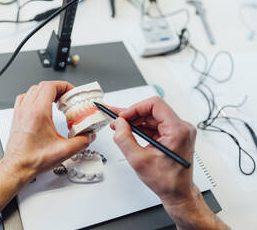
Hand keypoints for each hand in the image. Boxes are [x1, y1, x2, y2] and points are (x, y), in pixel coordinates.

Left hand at [3, 81, 94, 182]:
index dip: (64, 86)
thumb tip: (89, 136)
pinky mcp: (17, 117)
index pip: (50, 86)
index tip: (71, 92)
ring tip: (56, 100)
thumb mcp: (64, 151)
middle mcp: (27, 109)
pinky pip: (25, 98)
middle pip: (42, 86)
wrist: (17, 167)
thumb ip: (81, 141)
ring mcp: (20, 112)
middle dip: (58, 88)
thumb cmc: (32, 159)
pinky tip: (42, 106)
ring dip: (46, 91)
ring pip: (33, 90)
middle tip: (67, 97)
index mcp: (38, 112)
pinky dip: (35, 97)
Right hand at [110, 97, 228, 228]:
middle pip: (153, 110)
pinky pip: (155, 125)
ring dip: (135, 121)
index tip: (123, 116)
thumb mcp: (139, 160)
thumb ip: (125, 139)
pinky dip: (141, 127)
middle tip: (117, 120)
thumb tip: (118, 124)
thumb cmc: (166, 181)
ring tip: (119, 126)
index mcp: (178, 130)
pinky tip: (129, 132)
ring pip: (153, 117)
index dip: (135, 108)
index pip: (155, 105)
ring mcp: (178, 131)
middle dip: (132, 114)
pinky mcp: (174, 135)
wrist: (178, 193)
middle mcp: (181, 128)